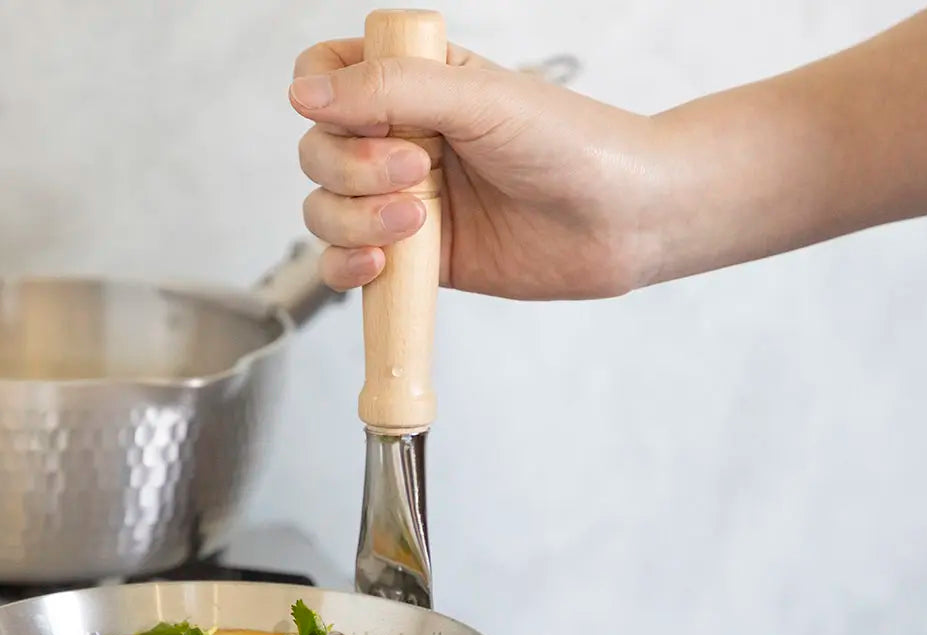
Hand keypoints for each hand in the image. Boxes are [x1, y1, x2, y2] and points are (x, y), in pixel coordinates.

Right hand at [290, 39, 666, 299]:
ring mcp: (402, 199)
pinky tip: (382, 263)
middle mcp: (399, 138)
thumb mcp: (479, 99)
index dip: (324, 98)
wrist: (625, 220)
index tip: (359, 117)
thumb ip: (390, 89)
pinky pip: (344, 263)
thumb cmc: (572, 144)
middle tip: (415, 170)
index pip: (325, 75)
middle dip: (350, 167)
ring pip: (323, 209)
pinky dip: (346, 267)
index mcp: (415, 82)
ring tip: (418, 223)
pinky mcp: (412, 257)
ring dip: (353, 220)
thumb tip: (302, 94)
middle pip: (316, 149)